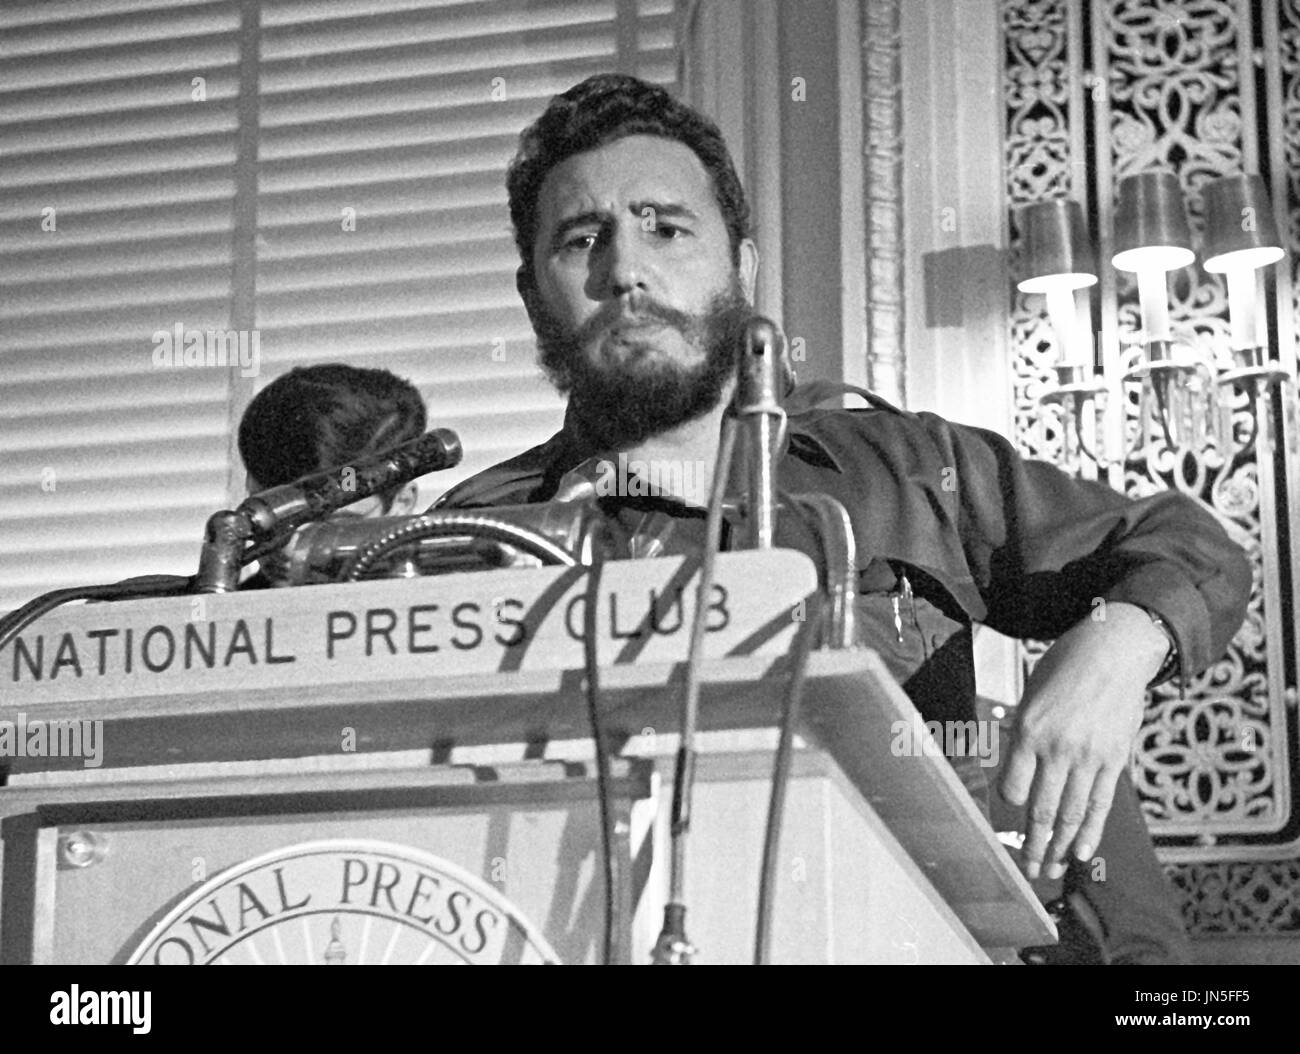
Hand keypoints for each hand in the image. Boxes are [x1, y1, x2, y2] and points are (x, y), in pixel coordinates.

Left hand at [1000, 601, 1169, 880]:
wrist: (1113, 650)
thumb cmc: (1065, 667)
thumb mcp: (1031, 695)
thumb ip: (1024, 734)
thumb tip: (1018, 767)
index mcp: (1029, 731)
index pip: (1013, 788)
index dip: (1011, 807)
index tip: (1009, 820)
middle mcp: (1058, 749)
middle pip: (1042, 810)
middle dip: (1034, 845)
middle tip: (1029, 870)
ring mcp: (1089, 757)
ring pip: (1072, 814)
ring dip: (1061, 847)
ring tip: (1051, 869)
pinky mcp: (1115, 760)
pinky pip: (1101, 804)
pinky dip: (1091, 832)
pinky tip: (1083, 854)